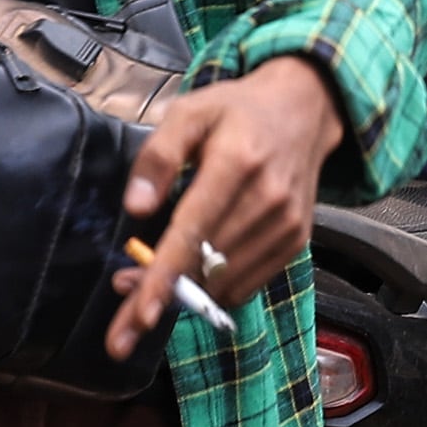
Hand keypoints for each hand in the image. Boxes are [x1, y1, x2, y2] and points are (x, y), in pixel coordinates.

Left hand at [112, 55, 347, 352]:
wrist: (304, 110)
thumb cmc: (237, 112)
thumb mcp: (189, 112)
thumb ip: (158, 155)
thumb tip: (136, 207)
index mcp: (236, 162)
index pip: (192, 233)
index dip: (163, 278)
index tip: (138, 317)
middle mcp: (268, 198)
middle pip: (204, 266)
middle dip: (159, 287)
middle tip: (122, 287)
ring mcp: (286, 223)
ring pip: (224, 281)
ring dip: (186, 290)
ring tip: (156, 274)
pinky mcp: (295, 240)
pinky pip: (247, 284)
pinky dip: (215, 288)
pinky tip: (198, 268)